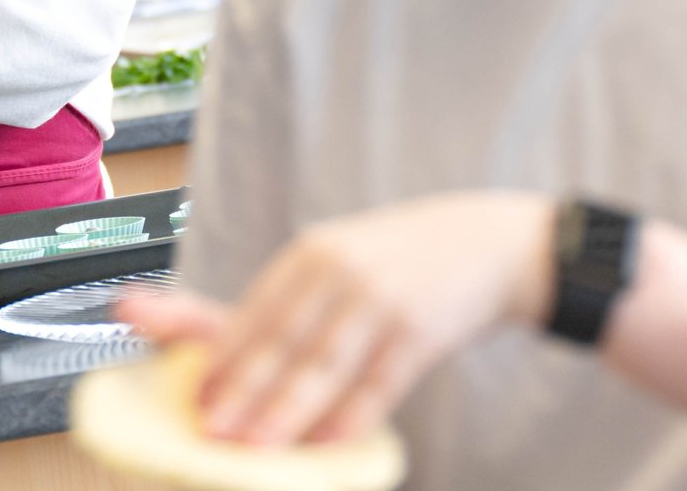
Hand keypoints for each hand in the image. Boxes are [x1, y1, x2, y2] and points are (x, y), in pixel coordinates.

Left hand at [122, 192, 552, 447]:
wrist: (489, 243)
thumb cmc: (397, 262)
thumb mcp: (341, 259)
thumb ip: (293, 301)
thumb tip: (230, 351)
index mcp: (309, 255)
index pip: (255, 310)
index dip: (225, 355)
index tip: (197, 391)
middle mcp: (338, 272)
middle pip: (282, 340)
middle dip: (243, 388)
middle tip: (212, 426)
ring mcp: (380, 299)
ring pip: (324, 365)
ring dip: (287, 409)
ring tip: (256, 444)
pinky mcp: (421, 329)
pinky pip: (378, 382)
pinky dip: (350, 416)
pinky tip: (326, 443)